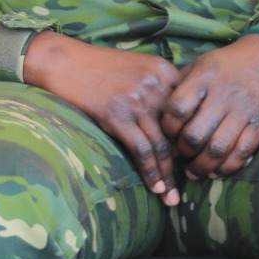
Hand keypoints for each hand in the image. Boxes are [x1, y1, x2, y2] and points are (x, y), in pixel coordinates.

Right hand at [23, 32, 183, 205]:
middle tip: (191, 183)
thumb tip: (177, 120)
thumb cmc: (98, 65)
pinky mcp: (116, 115)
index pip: (190, 111)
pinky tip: (155, 188)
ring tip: (172, 198)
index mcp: (165, 70)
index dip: (193, 137)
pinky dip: (150, 172)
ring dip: (169, 176)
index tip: (196, 158)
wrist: (63, 61)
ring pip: (163, 146)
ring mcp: (137, 101)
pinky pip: (141, 150)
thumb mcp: (137, 65)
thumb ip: (160, 85)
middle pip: (179, 132)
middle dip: (186, 162)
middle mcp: (156, 85)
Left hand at [162, 34, 258, 180]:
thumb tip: (157, 113)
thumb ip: (178, 86)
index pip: (177, 109)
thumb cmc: (223, 64)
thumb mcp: (197, 65)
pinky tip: (214, 172)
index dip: (167, 127)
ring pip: (218, 149)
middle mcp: (223, 97)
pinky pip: (242, 154)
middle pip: (196, 134)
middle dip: (183, 150)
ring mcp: (243, 113)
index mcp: (203, 79)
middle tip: (178, 154)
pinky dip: (226, 168)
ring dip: (202, 166)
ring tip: (192, 171)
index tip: (165, 134)